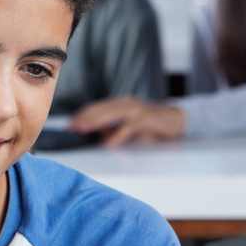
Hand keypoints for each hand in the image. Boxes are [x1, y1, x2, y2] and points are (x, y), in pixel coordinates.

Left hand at [68, 97, 186, 146]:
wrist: (176, 119)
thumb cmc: (151, 123)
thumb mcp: (130, 125)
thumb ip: (115, 128)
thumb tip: (100, 134)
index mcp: (120, 104)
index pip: (96, 108)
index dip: (82, 115)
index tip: (70, 124)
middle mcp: (126, 103)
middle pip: (100, 109)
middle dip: (84, 118)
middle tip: (71, 127)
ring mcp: (136, 109)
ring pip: (111, 114)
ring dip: (95, 122)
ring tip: (82, 130)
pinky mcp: (146, 118)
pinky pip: (129, 127)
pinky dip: (118, 135)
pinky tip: (109, 142)